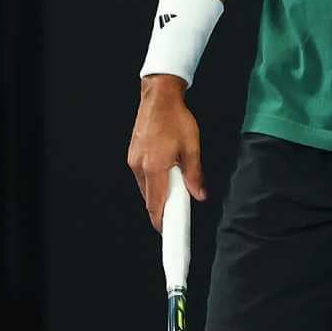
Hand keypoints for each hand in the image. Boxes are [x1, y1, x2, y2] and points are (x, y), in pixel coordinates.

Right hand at [126, 76, 205, 230]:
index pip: (156, 203)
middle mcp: (139, 166)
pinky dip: (153, 183)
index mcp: (155, 167)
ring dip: (158, 195)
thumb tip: (199, 195)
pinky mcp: (132, 156)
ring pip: (145, 189)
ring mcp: (133, 161)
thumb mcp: (192, 147)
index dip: (161, 221)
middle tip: (176, 216)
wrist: (159, 98)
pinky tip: (165, 178)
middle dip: (161, 210)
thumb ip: (195, 174)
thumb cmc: (177, 119)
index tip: (168, 232)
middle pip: (149, 199)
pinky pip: (142, 177)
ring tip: (175, 192)